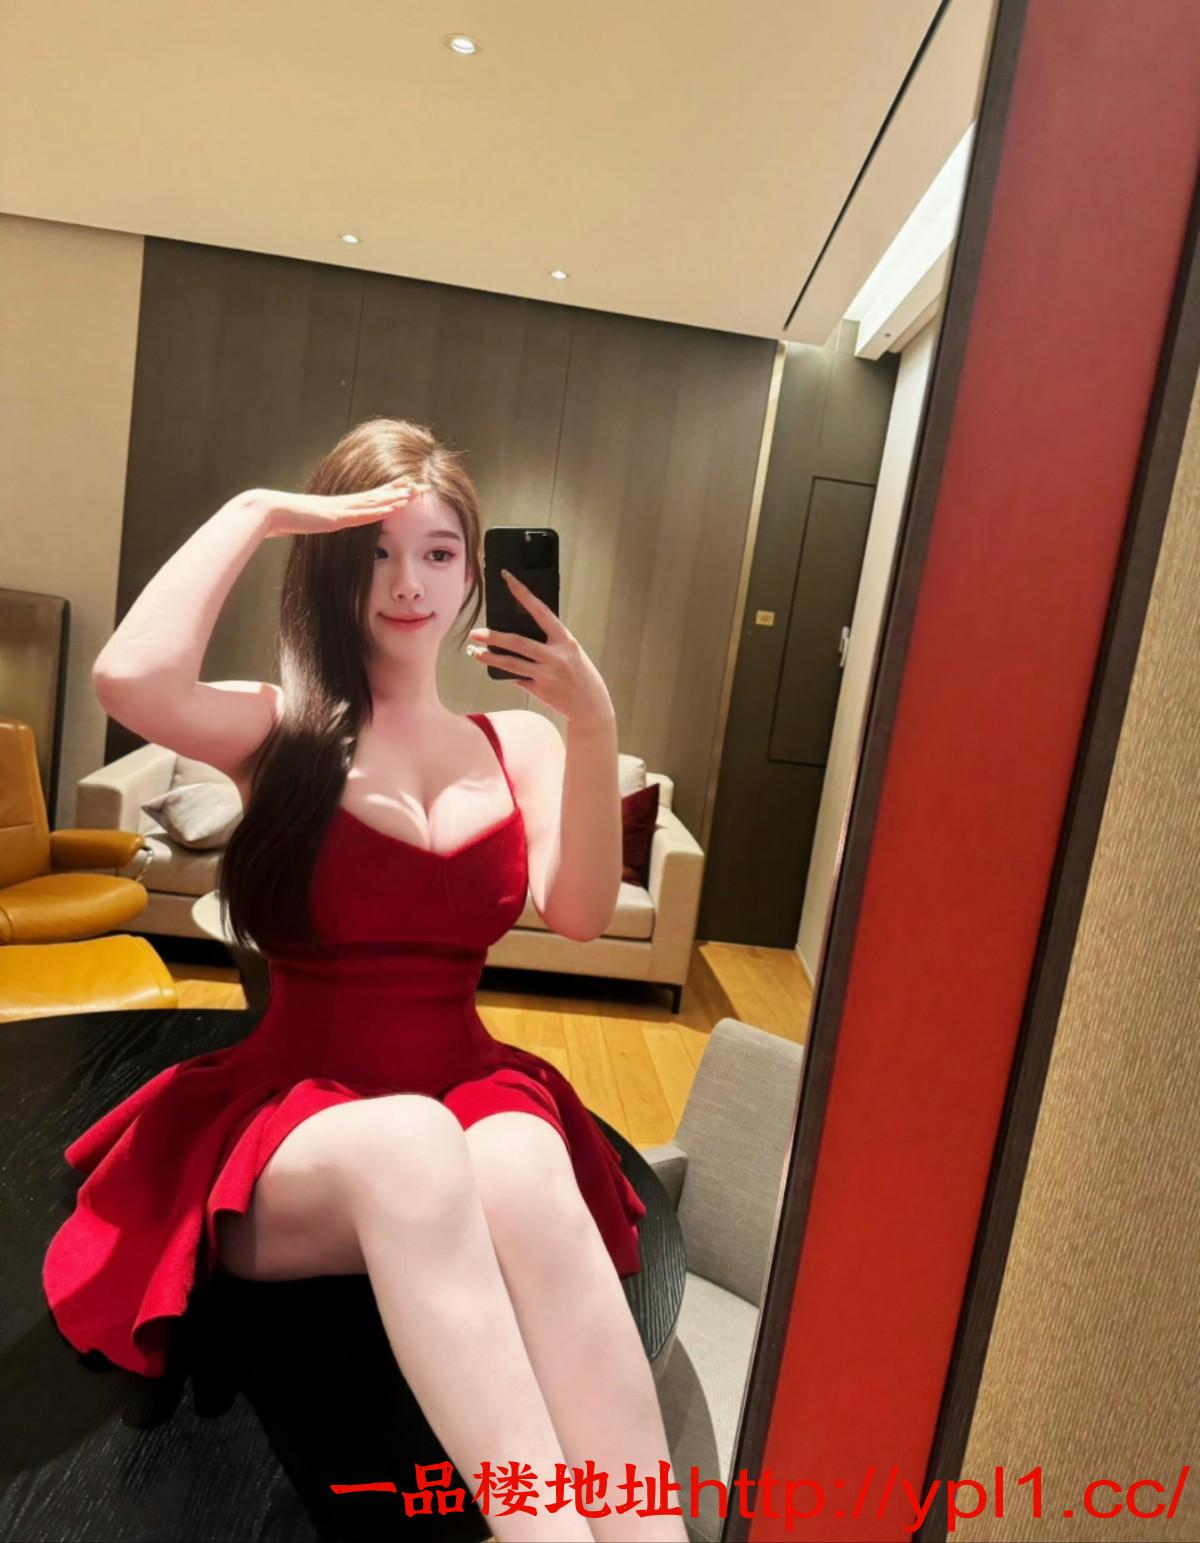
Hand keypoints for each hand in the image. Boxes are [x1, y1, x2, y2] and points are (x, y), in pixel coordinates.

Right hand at [249, 478, 429, 538]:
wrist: (270, 512)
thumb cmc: (287, 519)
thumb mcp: (311, 524)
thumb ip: (321, 525)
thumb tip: (325, 528)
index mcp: (340, 505)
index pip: (370, 497)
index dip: (390, 492)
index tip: (407, 488)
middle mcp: (344, 503)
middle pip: (378, 495)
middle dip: (400, 490)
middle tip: (421, 485)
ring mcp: (341, 508)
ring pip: (375, 501)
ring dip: (396, 497)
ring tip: (415, 492)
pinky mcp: (336, 516)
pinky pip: (364, 513)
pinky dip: (382, 509)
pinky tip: (396, 506)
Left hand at [466, 571, 614, 726]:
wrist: (591, 707)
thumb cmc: (580, 675)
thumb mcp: (571, 652)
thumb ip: (550, 643)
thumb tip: (518, 636)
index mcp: (565, 640)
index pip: (541, 611)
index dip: (523, 594)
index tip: (508, 579)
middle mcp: (557, 656)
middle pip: (519, 642)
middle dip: (494, 637)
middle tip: (475, 633)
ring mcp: (548, 675)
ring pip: (512, 664)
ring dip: (491, 658)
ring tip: (475, 653)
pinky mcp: (541, 691)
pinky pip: (518, 679)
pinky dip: (507, 674)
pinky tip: (496, 670)